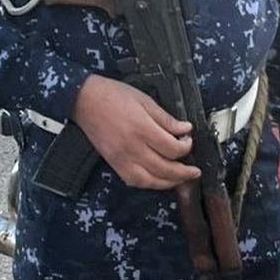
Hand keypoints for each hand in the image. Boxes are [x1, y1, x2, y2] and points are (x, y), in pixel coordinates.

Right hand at [71, 75, 198, 189]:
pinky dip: (149, 184)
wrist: (84, 101)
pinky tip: (158, 180)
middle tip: (195, 171)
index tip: (188, 139)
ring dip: (169, 182)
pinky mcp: (114, 164)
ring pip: (151, 180)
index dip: (186, 147)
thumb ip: (165, 118)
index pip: (172, 148)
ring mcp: (122, 159)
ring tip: (181, 179)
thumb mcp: (144, 100)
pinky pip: (134, 181)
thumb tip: (185, 129)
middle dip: (184, 172)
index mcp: (142, 129)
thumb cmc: (113, 95)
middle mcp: (133, 148)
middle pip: (165, 168)